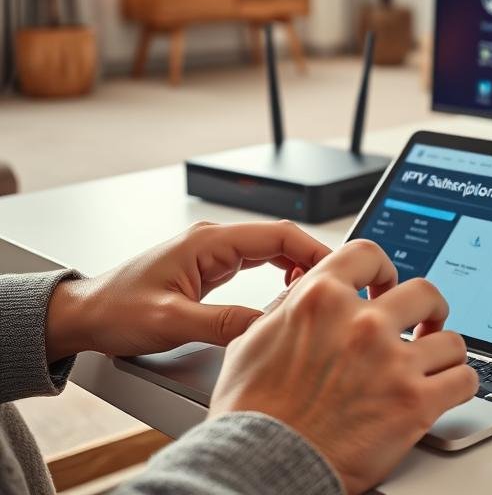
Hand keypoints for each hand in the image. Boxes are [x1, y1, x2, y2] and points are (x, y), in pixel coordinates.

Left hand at [45, 221, 330, 361]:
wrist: (83, 315)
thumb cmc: (116, 312)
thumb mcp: (170, 322)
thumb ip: (222, 323)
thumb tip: (267, 326)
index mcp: (208, 242)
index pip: (277, 235)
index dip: (313, 250)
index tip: (337, 270)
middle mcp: (214, 241)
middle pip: (280, 239)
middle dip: (312, 258)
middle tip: (337, 286)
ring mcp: (213, 253)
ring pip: (271, 251)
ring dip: (297, 267)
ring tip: (316, 292)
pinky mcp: (211, 268)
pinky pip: (257, 264)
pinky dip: (280, 274)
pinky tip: (288, 293)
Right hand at [209, 239, 477, 494]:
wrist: (261, 466)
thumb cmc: (252, 411)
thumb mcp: (255, 338)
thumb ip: (291, 306)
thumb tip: (311, 287)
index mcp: (321, 299)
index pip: (369, 255)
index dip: (383, 269)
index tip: (387, 284)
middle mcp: (361, 323)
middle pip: (424, 292)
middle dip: (427, 309)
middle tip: (425, 322)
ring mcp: (392, 362)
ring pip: (451, 339)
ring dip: (444, 352)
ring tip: (436, 363)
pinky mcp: (415, 403)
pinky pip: (464, 379)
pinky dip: (459, 384)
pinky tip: (448, 389)